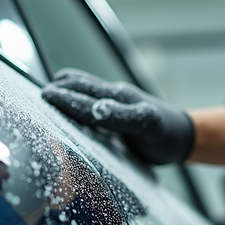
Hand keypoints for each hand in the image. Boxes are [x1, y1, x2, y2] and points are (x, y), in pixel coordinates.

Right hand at [42, 69, 193, 164]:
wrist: (184, 136)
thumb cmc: (166, 135)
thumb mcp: (148, 125)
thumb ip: (123, 116)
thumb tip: (97, 108)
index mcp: (120, 100)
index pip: (85, 99)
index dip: (64, 98)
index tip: (44, 95)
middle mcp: (117, 98)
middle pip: (83, 88)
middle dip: (62, 89)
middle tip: (40, 94)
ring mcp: (119, 103)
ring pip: (88, 91)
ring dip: (70, 89)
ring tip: (52, 90)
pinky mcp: (120, 112)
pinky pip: (95, 101)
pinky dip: (79, 98)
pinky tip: (73, 103)